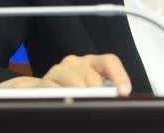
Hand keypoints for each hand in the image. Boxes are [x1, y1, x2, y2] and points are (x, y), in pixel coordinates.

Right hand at [0, 54, 131, 95]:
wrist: (38, 92)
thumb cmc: (71, 91)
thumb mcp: (90, 89)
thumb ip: (104, 91)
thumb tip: (118, 98)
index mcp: (92, 63)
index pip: (109, 61)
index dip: (119, 75)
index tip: (124, 91)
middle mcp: (76, 63)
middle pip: (92, 74)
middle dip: (98, 90)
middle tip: (101, 100)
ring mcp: (59, 71)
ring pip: (74, 79)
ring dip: (80, 93)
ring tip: (83, 101)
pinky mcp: (43, 82)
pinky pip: (52, 87)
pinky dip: (59, 95)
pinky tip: (64, 101)